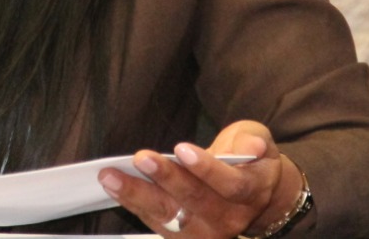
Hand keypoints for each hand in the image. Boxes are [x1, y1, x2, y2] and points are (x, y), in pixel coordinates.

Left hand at [97, 121, 302, 238]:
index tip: (181, 148)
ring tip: (112, 177)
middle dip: (165, 179)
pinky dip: (134, 205)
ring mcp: (207, 233)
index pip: (231, 184)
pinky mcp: (186, 238)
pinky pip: (158, 224)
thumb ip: (252, 141)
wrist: (254, 193)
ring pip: (171, 217)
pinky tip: (114, 187)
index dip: (206, 168)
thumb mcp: (257, 139)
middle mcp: (231, 219)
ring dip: (138, 196)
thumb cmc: (249, 157)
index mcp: (252, 191)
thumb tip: (252, 146)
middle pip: (196, 202)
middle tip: (141, 158)